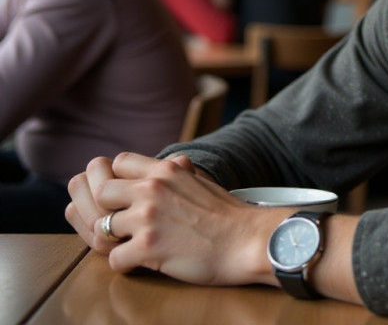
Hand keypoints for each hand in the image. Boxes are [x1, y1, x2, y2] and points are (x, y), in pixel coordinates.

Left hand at [67, 152, 284, 285]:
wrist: (246, 240)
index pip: (119, 162)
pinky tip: (142, 263)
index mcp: (166, 170)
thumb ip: (179, 172)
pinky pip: (114, 259)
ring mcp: (147, 217)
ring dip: (116, 240)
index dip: (120, 180)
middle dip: (110, 210)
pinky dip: (126, 264)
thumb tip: (173, 164)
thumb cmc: (227, 214)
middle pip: (101, 193)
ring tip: (133, 246)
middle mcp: (152, 188)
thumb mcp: (200, 180)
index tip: (128, 196)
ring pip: (102, 227)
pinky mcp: (147, 248)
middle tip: (126, 225)